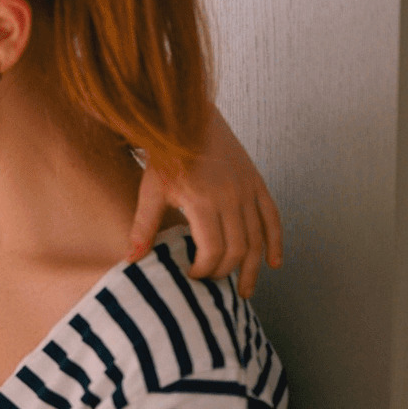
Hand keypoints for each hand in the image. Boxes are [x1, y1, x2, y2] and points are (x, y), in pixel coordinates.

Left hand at [128, 108, 282, 297]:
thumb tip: (132, 260)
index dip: (203, 269)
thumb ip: (143, 227)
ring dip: (252, 268)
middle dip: (224, 272)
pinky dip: (275, 242)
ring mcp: (248, 190)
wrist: (187, 117)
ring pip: (258, 238)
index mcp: (204, 201)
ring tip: (244, 291)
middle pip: (238, 249)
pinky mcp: (256, 182)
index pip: (213, 250)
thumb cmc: (165, 156)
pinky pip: (273, 217)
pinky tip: (273, 263)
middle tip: (210, 283)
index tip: (190, 276)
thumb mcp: (150, 191)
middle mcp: (232, 197)